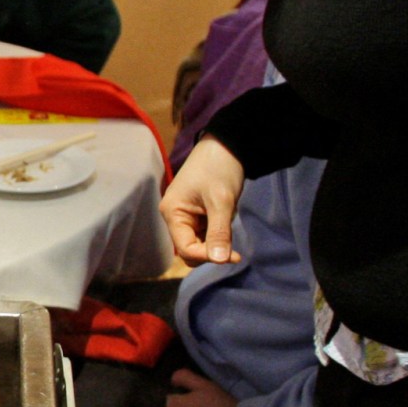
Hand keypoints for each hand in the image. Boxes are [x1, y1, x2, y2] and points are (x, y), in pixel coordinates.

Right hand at [161, 136, 244, 264]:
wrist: (226, 146)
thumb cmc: (219, 169)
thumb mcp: (221, 202)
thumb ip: (219, 233)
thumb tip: (219, 260)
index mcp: (172, 212)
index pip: (185, 248)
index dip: (207, 256)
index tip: (234, 256)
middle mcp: (173, 216)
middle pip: (189, 249)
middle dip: (211, 252)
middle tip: (235, 250)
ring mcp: (184, 215)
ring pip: (198, 242)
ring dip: (216, 242)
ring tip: (230, 225)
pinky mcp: (195, 213)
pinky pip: (204, 233)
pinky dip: (217, 233)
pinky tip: (227, 220)